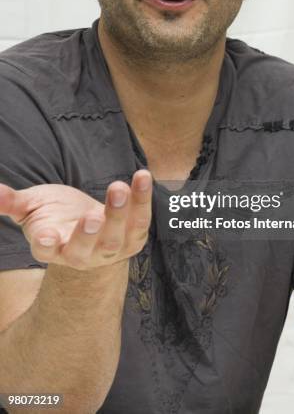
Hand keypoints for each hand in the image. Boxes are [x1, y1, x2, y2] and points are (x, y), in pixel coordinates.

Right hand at [0, 170, 151, 269]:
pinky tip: (142, 176)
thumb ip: (13, 202)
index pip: (47, 250)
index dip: (47, 244)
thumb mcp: (32, 206)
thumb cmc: (56, 213)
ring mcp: (109, 249)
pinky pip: (140, 220)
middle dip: (89, 234)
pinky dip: (142, 199)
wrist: (87, 221)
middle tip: (91, 216)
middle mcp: (81, 254)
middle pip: (85, 250)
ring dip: (119, 213)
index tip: (46, 236)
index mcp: (52, 247)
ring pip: (116, 238)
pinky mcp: (133, 238)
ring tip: (118, 187)